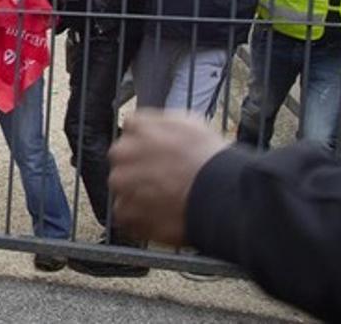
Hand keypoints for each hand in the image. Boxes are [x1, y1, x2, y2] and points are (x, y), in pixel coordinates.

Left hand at [108, 110, 228, 246]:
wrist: (218, 195)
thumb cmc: (209, 159)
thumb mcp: (188, 123)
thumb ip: (159, 123)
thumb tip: (148, 127)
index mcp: (136, 128)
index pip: (131, 131)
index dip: (147, 144)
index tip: (159, 154)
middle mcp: (122, 154)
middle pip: (123, 160)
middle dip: (138, 168)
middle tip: (163, 179)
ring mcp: (122, 185)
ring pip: (123, 188)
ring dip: (137, 193)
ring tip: (165, 201)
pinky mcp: (126, 213)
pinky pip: (126, 215)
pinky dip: (140, 218)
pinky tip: (161, 216)